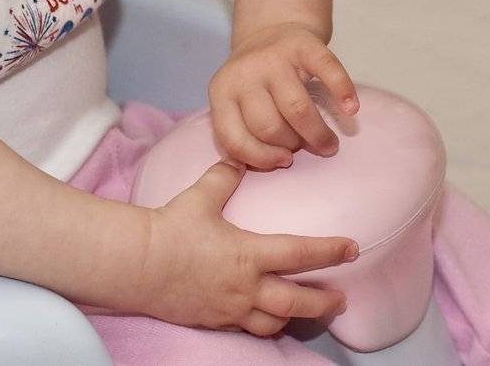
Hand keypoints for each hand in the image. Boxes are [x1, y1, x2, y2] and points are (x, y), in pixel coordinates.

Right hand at [142, 161, 356, 333]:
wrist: (138, 265)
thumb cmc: (172, 228)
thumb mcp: (201, 196)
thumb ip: (224, 177)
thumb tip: (238, 160)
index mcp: (249, 253)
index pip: (300, 253)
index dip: (330, 251)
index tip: (352, 248)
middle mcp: (246, 287)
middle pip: (296, 302)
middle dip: (323, 303)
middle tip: (341, 300)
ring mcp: (231, 308)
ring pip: (273, 322)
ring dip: (293, 317)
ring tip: (305, 313)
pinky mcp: (214, 321)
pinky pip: (246, 329)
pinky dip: (262, 325)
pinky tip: (265, 320)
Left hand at [208, 22, 359, 168]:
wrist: (269, 30)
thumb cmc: (255, 81)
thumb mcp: (234, 102)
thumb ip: (242, 131)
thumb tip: (271, 165)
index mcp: (221, 92)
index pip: (234, 138)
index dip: (260, 158)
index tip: (283, 161)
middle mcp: (244, 72)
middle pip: (269, 127)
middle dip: (291, 145)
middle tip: (305, 146)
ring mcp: (274, 57)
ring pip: (296, 109)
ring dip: (316, 133)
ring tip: (328, 144)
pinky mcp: (303, 44)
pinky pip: (327, 71)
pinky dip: (342, 92)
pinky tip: (351, 109)